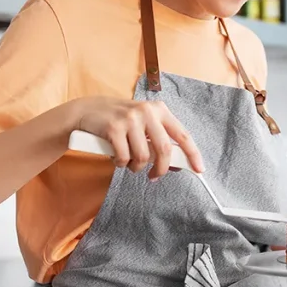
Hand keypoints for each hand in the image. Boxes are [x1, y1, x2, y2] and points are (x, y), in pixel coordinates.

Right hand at [69, 96, 204, 178]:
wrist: (87, 111)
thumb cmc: (119, 121)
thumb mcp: (143, 125)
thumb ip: (158, 141)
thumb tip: (176, 164)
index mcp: (159, 110)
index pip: (183, 135)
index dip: (193, 154)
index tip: (199, 169)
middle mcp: (147, 111)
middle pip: (164, 150)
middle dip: (160, 168)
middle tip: (154, 176)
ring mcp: (130, 118)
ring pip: (142, 157)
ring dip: (135, 167)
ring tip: (128, 162)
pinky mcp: (114, 127)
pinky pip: (123, 157)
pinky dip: (120, 163)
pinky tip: (116, 157)